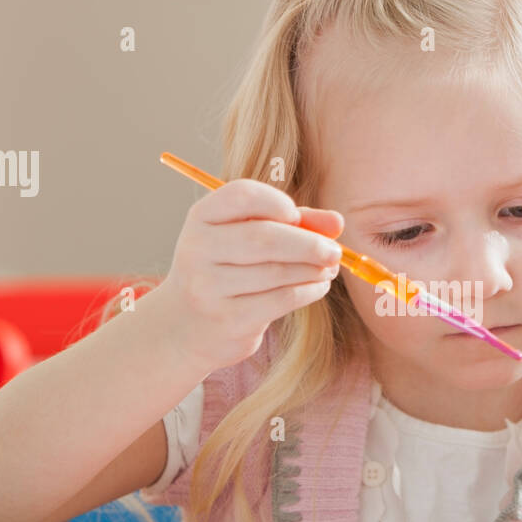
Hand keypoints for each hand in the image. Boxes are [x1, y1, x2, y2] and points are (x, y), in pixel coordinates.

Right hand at [152, 179, 344, 371]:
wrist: (184, 326)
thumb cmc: (226, 271)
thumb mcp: (247, 237)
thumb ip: (293, 223)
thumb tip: (337, 222)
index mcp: (202, 218)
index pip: (242, 195)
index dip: (277, 202)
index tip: (297, 216)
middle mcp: (198, 249)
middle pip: (264, 237)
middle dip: (309, 243)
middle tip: (334, 251)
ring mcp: (209, 287)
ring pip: (277, 271)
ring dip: (313, 269)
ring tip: (329, 268)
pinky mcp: (228, 319)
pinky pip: (281, 299)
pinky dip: (309, 290)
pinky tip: (318, 286)